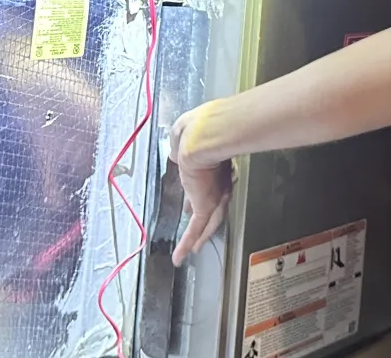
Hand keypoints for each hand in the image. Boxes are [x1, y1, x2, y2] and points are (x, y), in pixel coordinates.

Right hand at [169, 105, 232, 265]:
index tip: (194, 197)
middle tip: (199, 228)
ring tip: (192, 250)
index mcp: (211, 163)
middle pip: (213, 204)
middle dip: (205, 215)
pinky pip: (195, 230)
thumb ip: (179, 146)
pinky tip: (179, 257)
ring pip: (208, 222)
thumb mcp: (183, 135)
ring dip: (200, 236)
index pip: (209, 180)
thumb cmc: (194, 132)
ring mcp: (214, 196)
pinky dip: (186, 244)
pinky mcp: (206, 208)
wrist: (201, 139)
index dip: (202, 189)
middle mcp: (216, 182)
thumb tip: (173, 153)